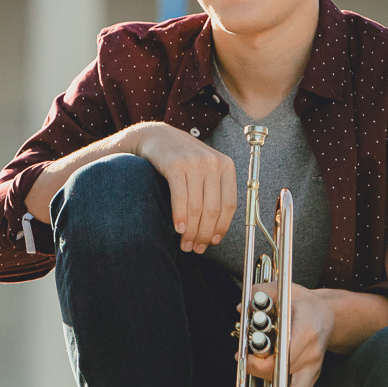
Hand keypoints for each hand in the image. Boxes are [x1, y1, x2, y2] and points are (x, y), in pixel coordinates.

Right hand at [129, 122, 236, 253]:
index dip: (221, 228)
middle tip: (195, 248)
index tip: (213, 243)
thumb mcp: (206, 169)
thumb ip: (215, 192)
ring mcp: (194, 163)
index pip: (229, 205)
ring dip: (190, 231)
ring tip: (184, 244)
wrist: (158, 138)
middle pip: (213, 209)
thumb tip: (217, 232)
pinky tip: (177, 229)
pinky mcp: (175, 165)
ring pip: (196, 207)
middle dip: (204, 234)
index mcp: (226, 166)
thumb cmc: (183, 160)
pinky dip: (179, 217)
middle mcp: (213, 163)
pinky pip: (180, 198)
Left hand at [244, 283, 334, 386]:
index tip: (244, 356)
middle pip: (285, 374)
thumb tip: (240, 306)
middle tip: (243, 364)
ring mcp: (314, 368)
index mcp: (306, 332)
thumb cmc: (304, 303)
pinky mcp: (312, 377)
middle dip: (260, 372)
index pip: (284, 355)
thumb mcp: (285, 289)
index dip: (262, 360)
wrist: (328, 315)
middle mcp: (312, 354)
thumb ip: (261, 292)